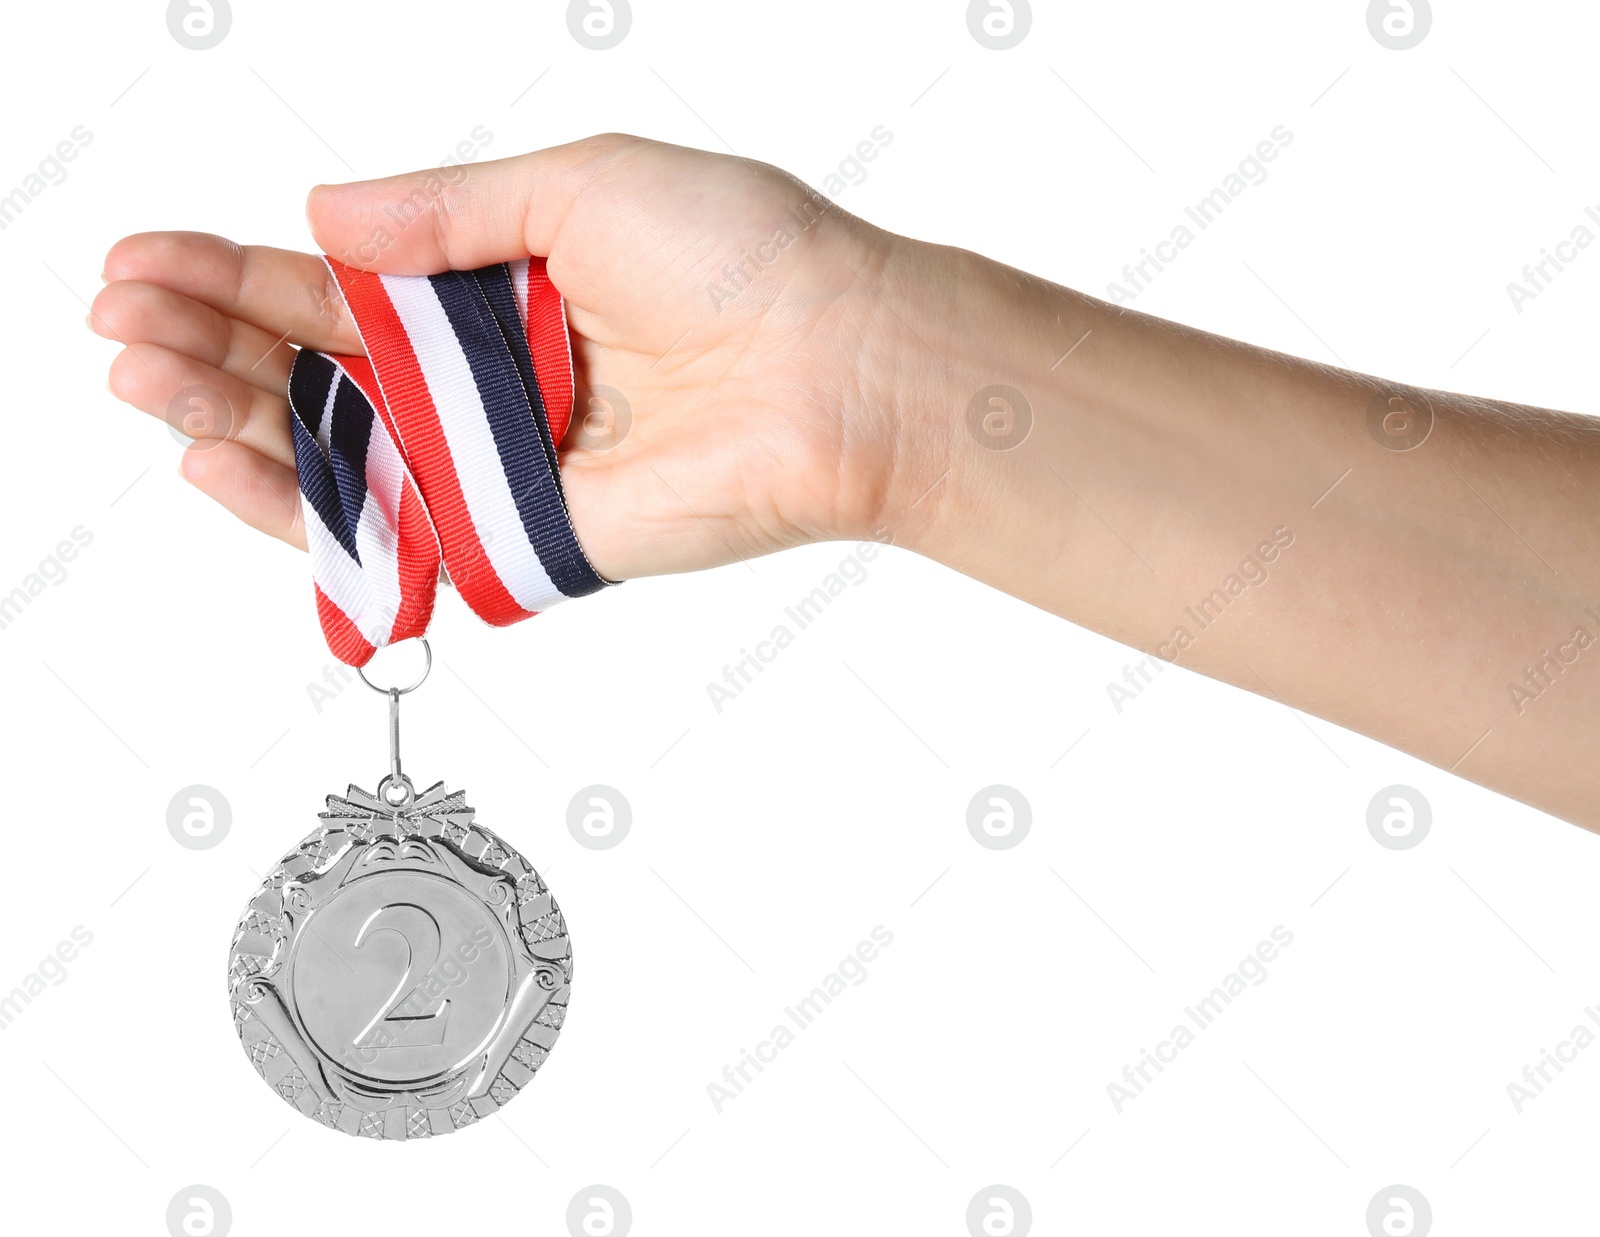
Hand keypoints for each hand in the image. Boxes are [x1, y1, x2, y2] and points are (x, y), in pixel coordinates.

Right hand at [91, 134, 917, 579]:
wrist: (837, 367)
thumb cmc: (742, 258)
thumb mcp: (577, 186)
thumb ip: (445, 209)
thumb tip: (322, 208)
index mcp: (499, 286)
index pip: (338, 283)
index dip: (237, 273)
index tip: (145, 260)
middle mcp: (490, 378)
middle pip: (317, 368)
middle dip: (210, 342)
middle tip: (121, 319)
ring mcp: (498, 462)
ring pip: (336, 449)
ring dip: (228, 415)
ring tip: (140, 376)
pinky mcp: (519, 537)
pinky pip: (392, 531)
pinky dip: (302, 507)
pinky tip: (215, 461)